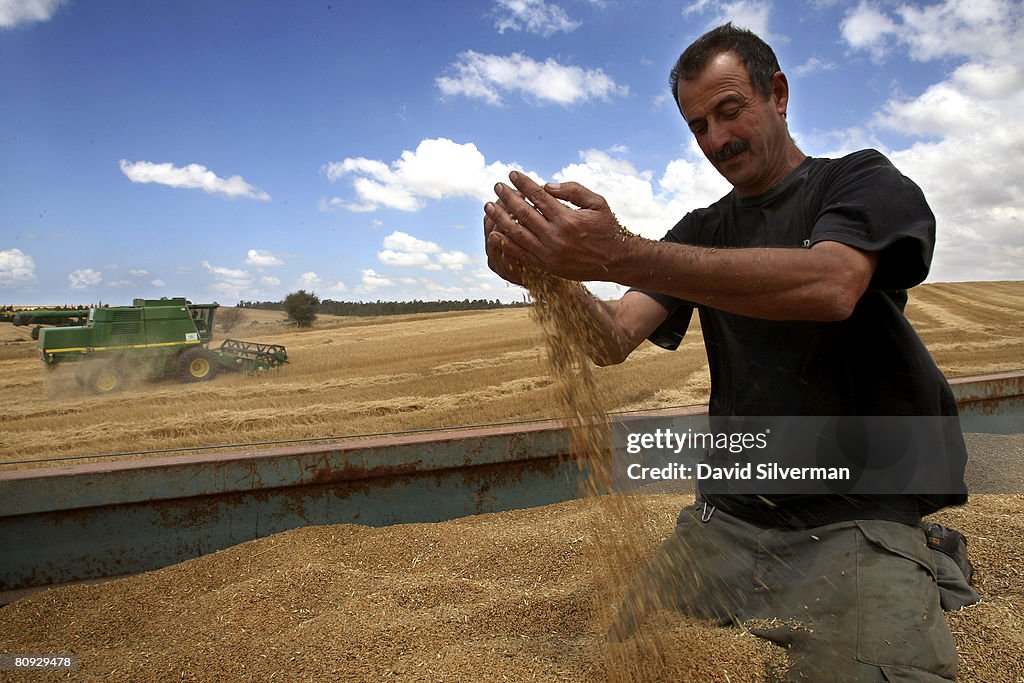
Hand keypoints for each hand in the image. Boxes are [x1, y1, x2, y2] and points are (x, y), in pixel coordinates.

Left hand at [484, 171, 634, 281]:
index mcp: (568, 219)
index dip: (523, 183)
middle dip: (508, 198)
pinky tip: (494, 233)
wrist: (614, 261)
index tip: (512, 174)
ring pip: (518, 233)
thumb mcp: (598, 203)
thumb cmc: (606, 228)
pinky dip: (506, 244)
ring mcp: (550, 254)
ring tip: (488, 207)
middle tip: (497, 186)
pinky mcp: (547, 266)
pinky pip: (521, 254)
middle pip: (524, 213)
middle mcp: (556, 237)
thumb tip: (547, 186)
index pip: (538, 196)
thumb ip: (574, 190)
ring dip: (501, 218)